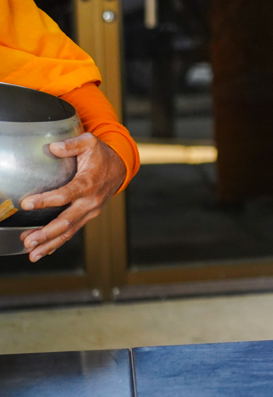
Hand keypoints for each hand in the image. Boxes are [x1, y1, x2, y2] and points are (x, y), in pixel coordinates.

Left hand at [20, 133, 126, 261]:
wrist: (121, 168)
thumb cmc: (102, 155)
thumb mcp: (90, 142)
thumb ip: (72, 144)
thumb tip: (53, 147)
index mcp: (88, 183)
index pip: (66, 194)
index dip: (46, 200)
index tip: (26, 204)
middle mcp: (90, 201)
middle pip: (67, 221)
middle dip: (47, 233)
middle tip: (29, 241)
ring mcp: (90, 211)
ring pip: (69, 231)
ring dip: (50, 243)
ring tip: (32, 253)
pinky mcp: (88, 216)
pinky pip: (73, 231)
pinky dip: (58, 242)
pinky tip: (44, 251)